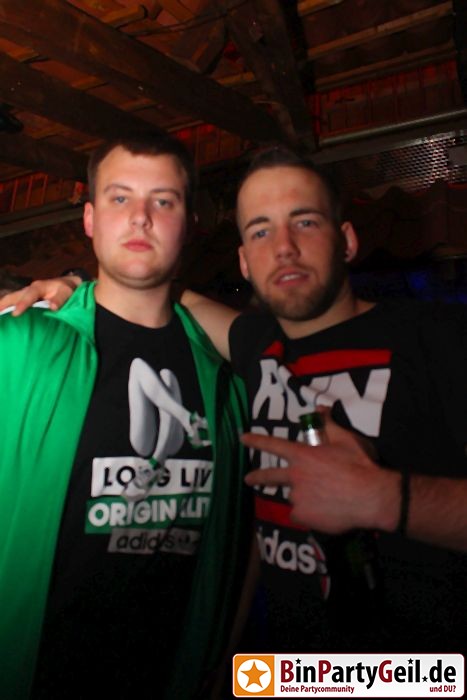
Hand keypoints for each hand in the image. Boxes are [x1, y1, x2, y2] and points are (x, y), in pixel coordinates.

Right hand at [0, 275, 79, 315]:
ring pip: (11, 300)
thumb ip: (60, 299)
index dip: (22, 304)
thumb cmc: (67, 290)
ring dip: (3, 307)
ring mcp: (25, 295)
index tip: (15, 314)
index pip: (29, 295)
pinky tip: (4, 319)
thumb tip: (53, 307)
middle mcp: (29, 290)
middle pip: (13, 296)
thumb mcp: (66, 292)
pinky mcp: (25, 301)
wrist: (66, 286)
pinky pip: (14, 304)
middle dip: (4, 304)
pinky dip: (7, 310)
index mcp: (39, 287)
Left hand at [242, 412, 398, 533]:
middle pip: (269, 476)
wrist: (371, 497)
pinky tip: (325, 511)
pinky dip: (310, 514)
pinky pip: (302, 514)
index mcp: (302, 455)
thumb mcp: (345, 439)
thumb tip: (320, 409)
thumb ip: (328, 425)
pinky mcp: (303, 516)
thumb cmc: (358, 465)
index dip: (256, 441)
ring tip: (325, 498)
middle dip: (256, 477)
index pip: (274, 445)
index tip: (242, 439)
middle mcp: (295, 476)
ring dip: (303, 496)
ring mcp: (297, 497)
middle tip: (248, 479)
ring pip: (295, 497)